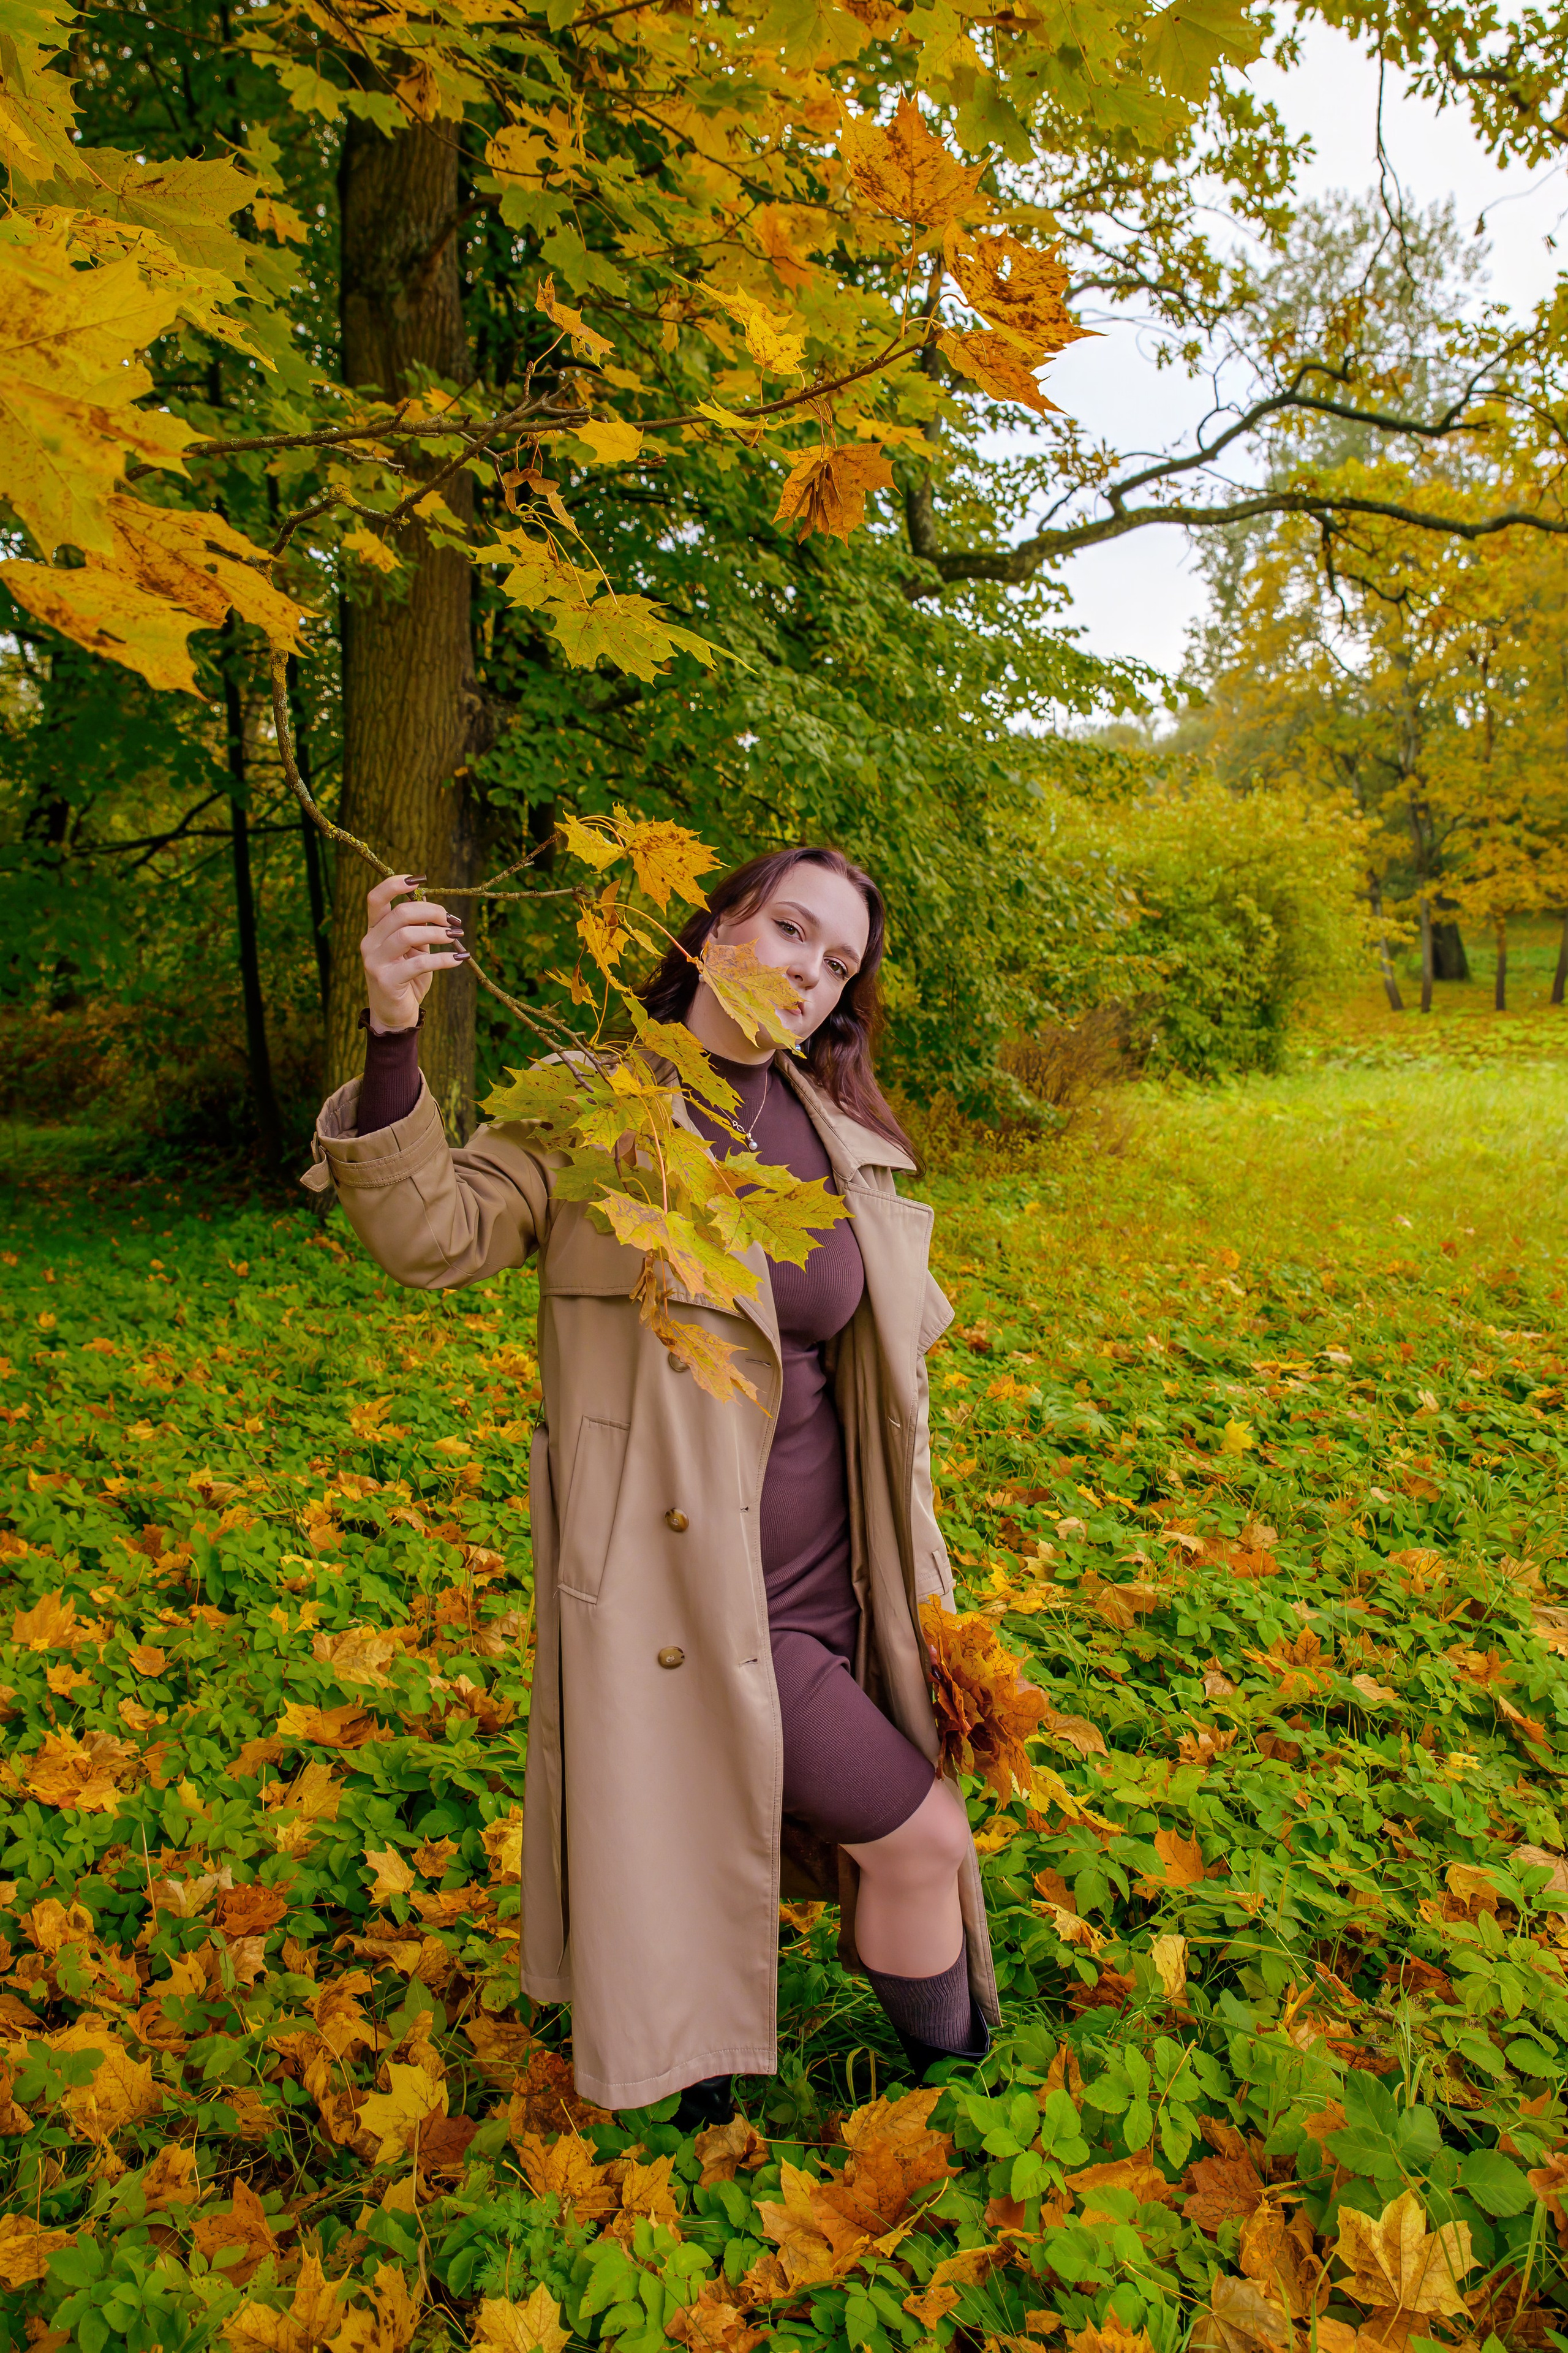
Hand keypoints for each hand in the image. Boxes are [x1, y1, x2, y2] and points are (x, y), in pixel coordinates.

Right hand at [360, 874, 466, 1031]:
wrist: (395, 1016)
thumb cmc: (407, 980)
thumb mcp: (413, 950)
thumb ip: (418, 927)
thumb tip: (429, 901)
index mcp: (374, 930)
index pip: (375, 898)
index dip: (395, 884)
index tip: (419, 880)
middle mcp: (369, 943)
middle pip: (400, 913)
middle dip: (431, 912)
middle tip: (452, 920)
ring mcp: (374, 962)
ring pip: (408, 934)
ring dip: (438, 933)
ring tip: (456, 936)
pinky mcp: (386, 981)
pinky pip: (419, 963)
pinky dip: (444, 958)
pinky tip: (459, 958)